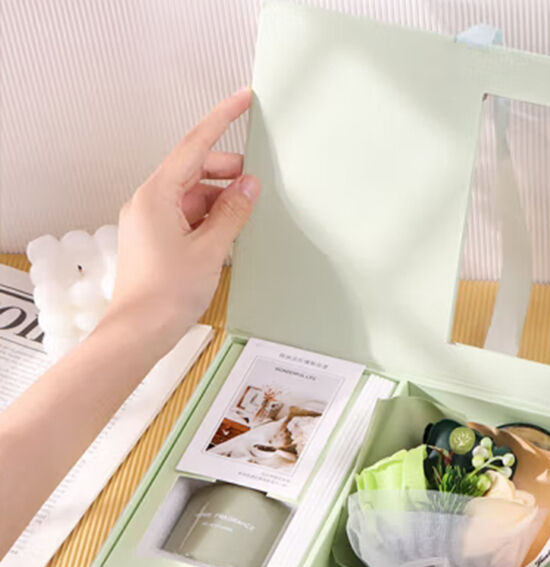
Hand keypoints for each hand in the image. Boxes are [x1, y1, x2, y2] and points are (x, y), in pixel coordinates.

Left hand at [107, 88, 259, 352]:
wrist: (140, 331)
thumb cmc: (167, 293)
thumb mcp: (210, 249)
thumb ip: (232, 212)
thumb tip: (249, 184)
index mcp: (157, 195)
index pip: (194, 146)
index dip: (221, 120)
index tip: (243, 99)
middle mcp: (149, 202)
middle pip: (194, 170)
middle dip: (227, 171)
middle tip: (257, 183)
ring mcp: (150, 221)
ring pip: (192, 194)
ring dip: (220, 199)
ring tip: (246, 214)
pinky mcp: (155, 239)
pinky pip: (186, 215)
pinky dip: (209, 217)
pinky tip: (229, 232)